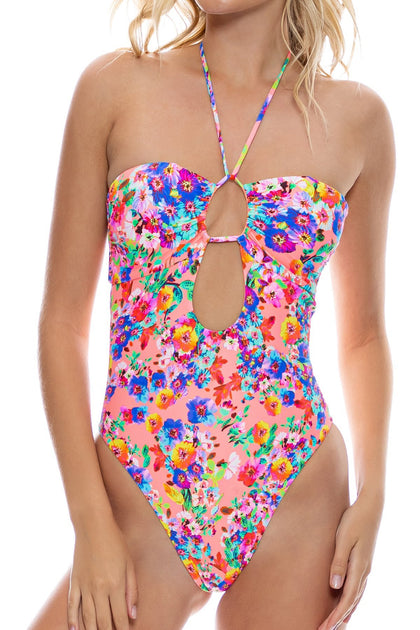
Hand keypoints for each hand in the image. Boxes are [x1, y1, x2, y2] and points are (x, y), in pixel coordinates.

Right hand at [67, 514, 138, 629]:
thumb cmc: (116, 542)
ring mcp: (84, 586)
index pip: (119, 617)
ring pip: (87, 618)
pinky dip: (72, 620)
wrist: (93, 526)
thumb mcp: (130, 564)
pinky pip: (72, 606)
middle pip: (103, 621)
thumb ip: (132, 590)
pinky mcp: (74, 582)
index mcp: (116, 585)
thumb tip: (133, 615)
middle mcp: (99, 589)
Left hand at [318, 488, 383, 629]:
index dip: (336, 616)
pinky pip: (357, 587)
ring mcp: (365, 567)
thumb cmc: (354, 520)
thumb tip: (334, 587)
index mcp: (359, 568)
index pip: (347, 599)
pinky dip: (350, 600)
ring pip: (356, 597)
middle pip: (352, 602)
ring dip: (346, 612)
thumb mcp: (343, 539)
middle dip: (339, 619)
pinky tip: (345, 603)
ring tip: (336, 625)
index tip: (325, 628)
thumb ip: (338, 562)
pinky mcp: (363, 562)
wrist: (370, 507)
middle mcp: (364, 571)